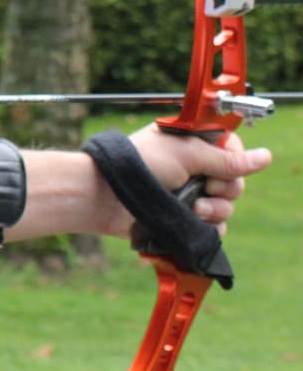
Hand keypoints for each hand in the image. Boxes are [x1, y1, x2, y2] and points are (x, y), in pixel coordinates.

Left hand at [98, 124, 271, 237]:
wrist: (107, 197)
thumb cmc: (140, 166)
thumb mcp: (187, 154)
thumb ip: (226, 159)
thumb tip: (265, 157)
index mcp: (190, 142)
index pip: (231, 149)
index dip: (235, 158)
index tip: (226, 164)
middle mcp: (191, 167)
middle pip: (233, 180)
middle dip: (225, 187)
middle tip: (206, 186)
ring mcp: (187, 193)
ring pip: (226, 206)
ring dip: (216, 208)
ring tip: (194, 206)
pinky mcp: (182, 218)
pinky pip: (214, 227)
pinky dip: (209, 227)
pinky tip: (194, 220)